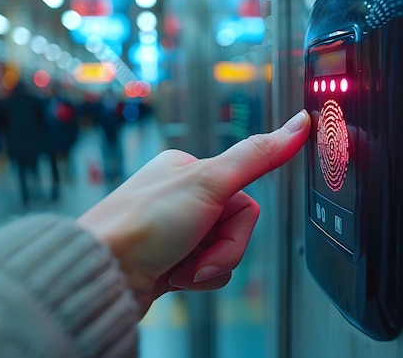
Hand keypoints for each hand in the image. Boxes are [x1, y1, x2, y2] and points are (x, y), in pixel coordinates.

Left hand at [77, 110, 309, 314]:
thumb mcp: (208, 183)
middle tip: (196, 255)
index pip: (245, 199)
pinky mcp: (172, 259)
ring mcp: (177, 231)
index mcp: (189, 170)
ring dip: (209, 267)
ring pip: (225, 253)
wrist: (103, 276)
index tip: (213, 222)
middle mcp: (183, 198)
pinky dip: (196, 280)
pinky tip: (172, 277)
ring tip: (179, 268)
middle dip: (222, 250)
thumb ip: (257, 156)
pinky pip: (208, 272)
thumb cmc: (142, 224)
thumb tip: (299, 123)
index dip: (236, 223)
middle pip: (237, 229)